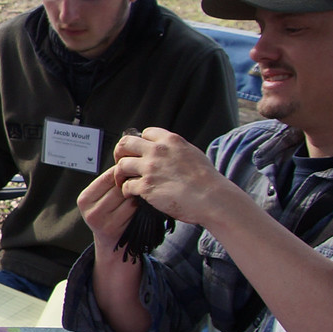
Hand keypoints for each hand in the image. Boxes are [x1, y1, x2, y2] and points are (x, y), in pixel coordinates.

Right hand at [77, 165, 139, 253]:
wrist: (111, 243)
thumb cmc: (109, 214)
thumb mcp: (101, 198)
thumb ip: (109, 183)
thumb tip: (128, 161)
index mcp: (85, 199)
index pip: (108, 176)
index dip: (122, 172)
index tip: (132, 171)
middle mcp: (91, 211)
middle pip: (118, 187)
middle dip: (131, 184)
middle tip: (141, 181)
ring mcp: (103, 222)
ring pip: (127, 198)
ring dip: (136, 195)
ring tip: (139, 194)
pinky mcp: (116, 229)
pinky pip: (133, 210)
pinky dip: (139, 206)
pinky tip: (140, 206)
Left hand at [109, 127, 232, 227]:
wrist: (212, 198)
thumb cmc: (208, 180)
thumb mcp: (193, 153)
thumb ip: (176, 149)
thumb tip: (168, 151)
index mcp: (171, 140)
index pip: (145, 133)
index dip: (140, 143)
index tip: (139, 152)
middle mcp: (158, 151)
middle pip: (125, 143)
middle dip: (120, 153)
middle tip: (121, 162)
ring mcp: (150, 168)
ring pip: (121, 165)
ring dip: (119, 174)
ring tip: (123, 181)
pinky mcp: (146, 186)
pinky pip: (126, 186)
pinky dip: (126, 191)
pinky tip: (131, 195)